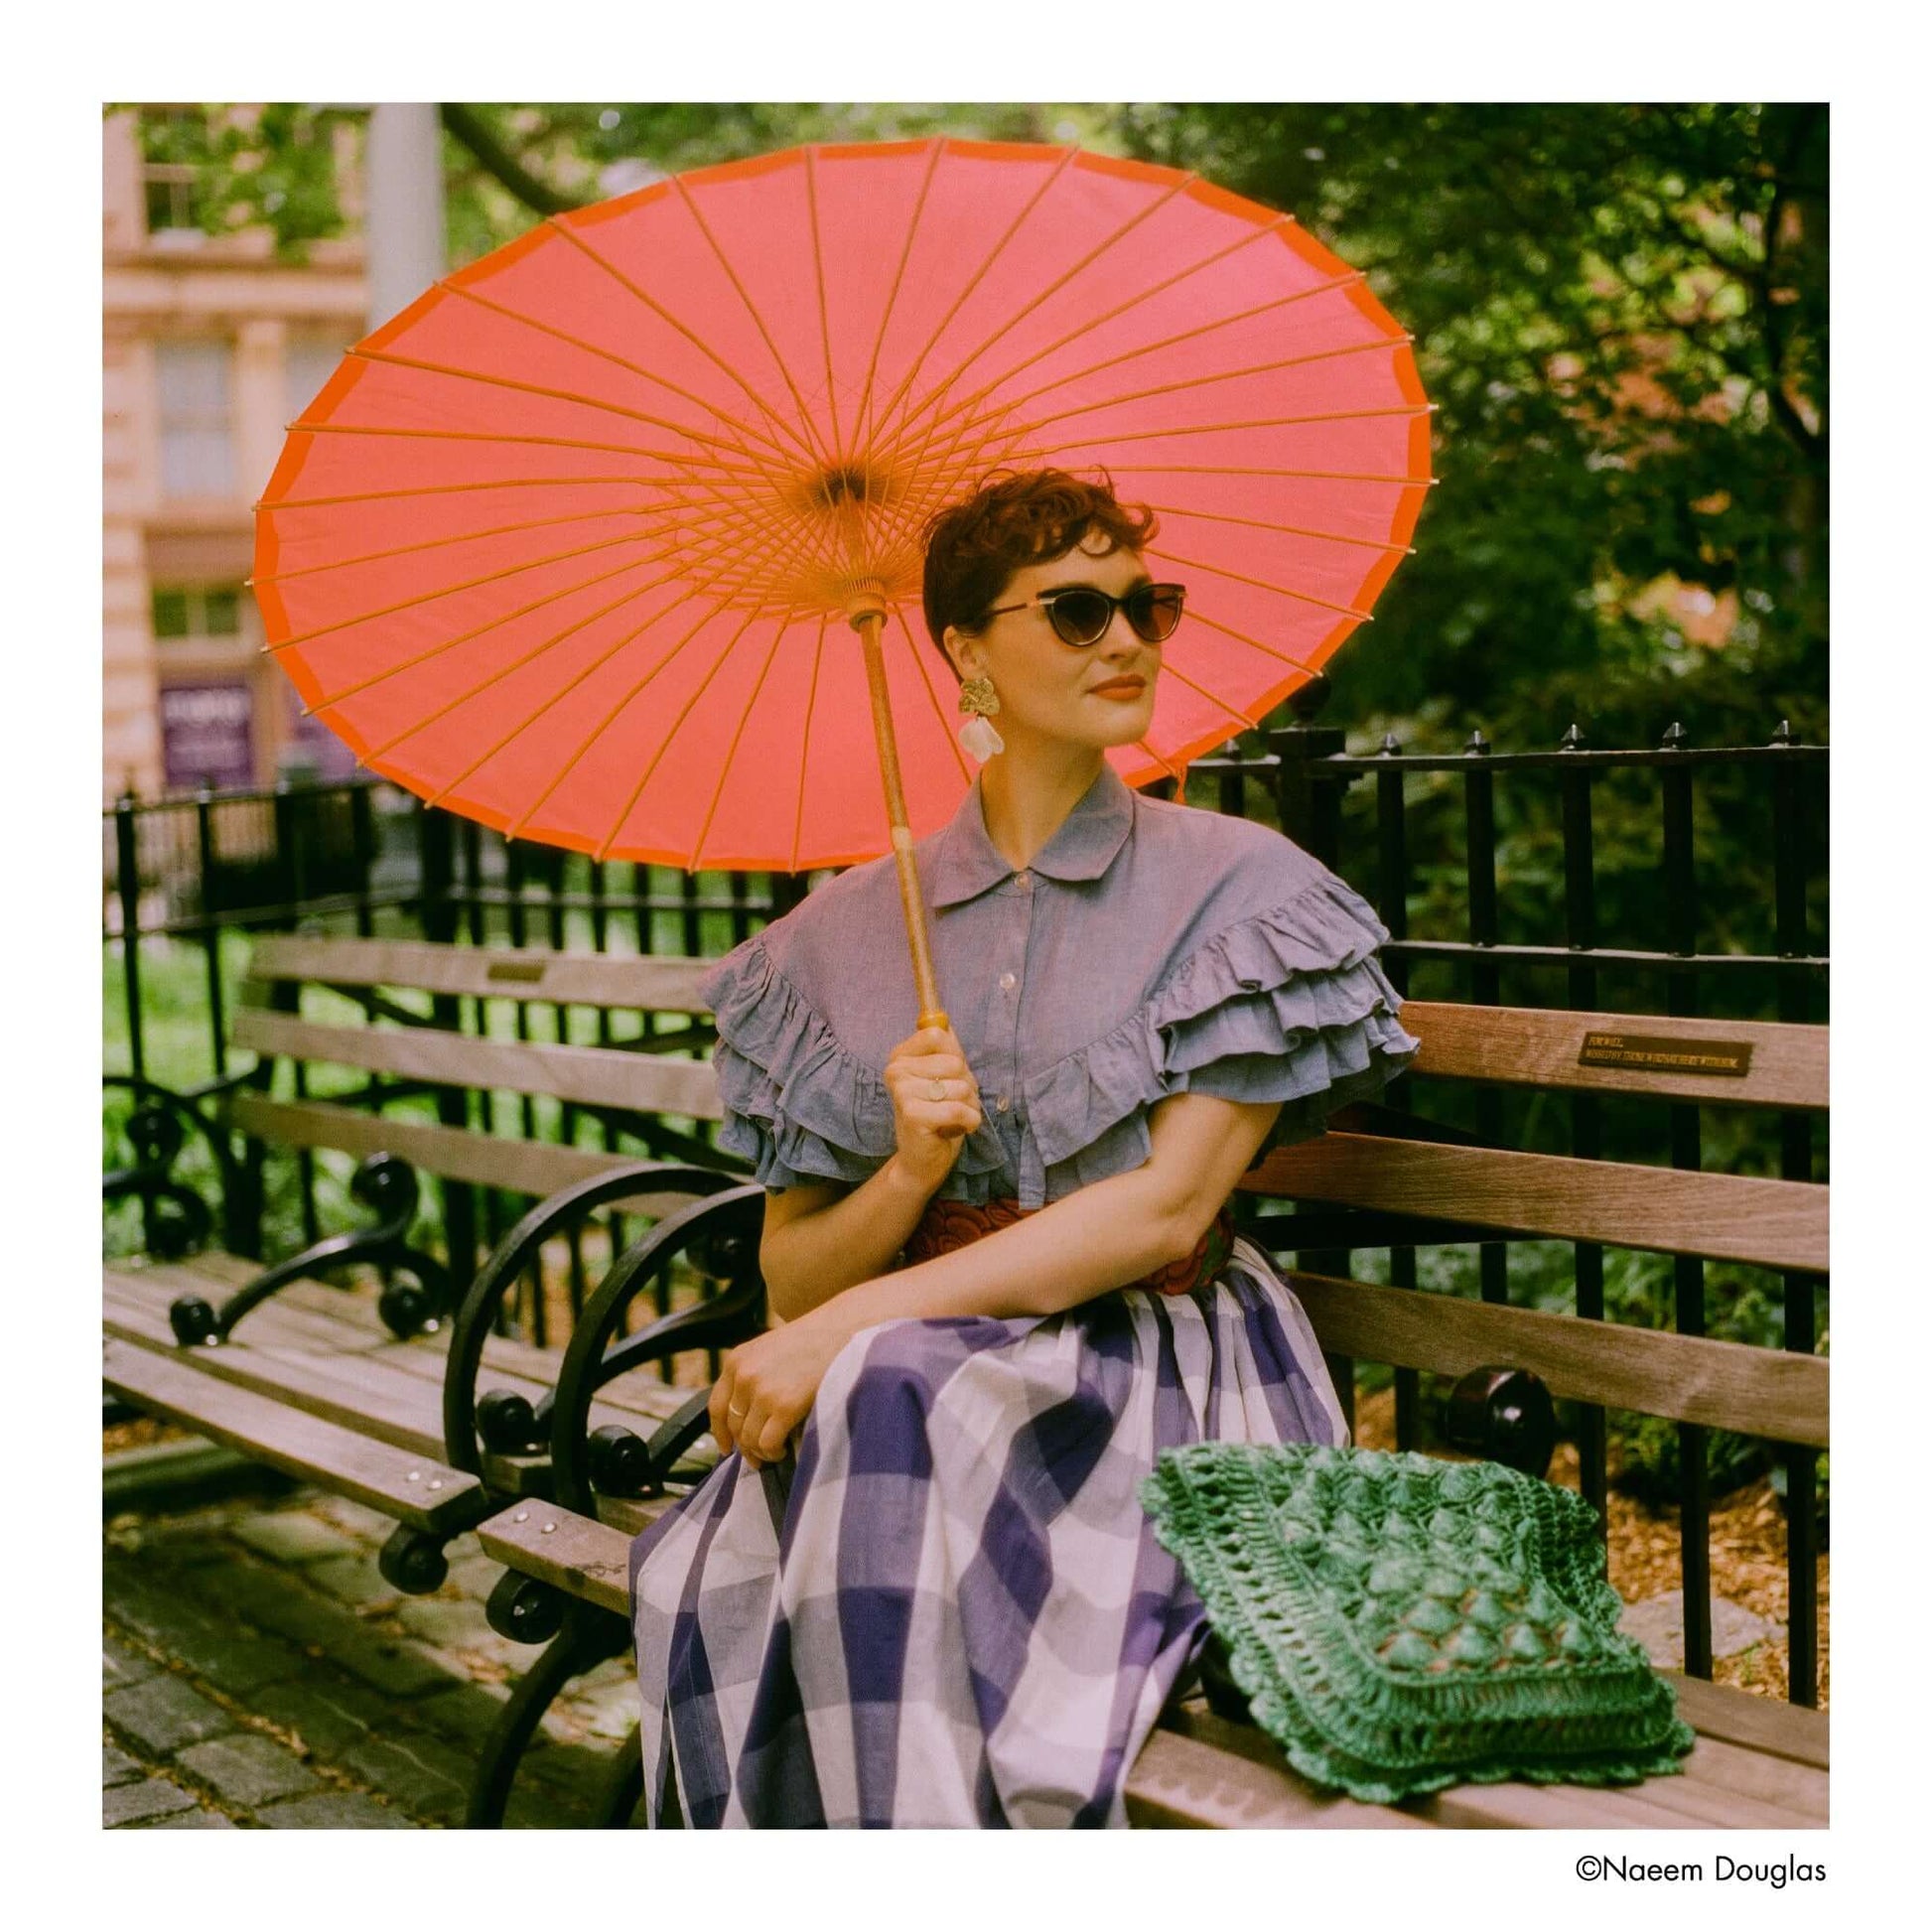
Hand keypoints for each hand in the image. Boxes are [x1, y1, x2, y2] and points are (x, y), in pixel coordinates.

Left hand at [710, 1308, 859, 1470]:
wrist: (841, 1332)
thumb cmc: (812, 1340)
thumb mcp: (769, 1350)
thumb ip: (752, 1374)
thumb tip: (746, 1414)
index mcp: (737, 1361)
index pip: (717, 1406)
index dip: (720, 1432)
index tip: (727, 1447)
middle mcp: (744, 1377)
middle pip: (734, 1425)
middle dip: (745, 1447)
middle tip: (757, 1458)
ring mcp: (763, 1392)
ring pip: (749, 1438)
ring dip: (761, 1451)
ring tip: (775, 1451)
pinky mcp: (784, 1407)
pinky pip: (768, 1443)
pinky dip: (774, 1452)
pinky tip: (784, 1449)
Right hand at [883, 1023, 982, 1191]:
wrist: (922, 1159)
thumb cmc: (937, 1114)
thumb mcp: (943, 1076)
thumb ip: (945, 1048)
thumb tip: (946, 1021)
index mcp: (901, 1055)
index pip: (938, 1034)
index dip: (956, 1057)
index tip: (949, 1076)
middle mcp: (896, 1070)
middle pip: (955, 1062)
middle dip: (967, 1086)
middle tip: (953, 1102)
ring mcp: (902, 1092)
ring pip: (961, 1087)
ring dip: (969, 1105)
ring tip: (954, 1117)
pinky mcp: (913, 1114)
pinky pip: (958, 1108)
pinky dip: (969, 1120)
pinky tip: (958, 1128)